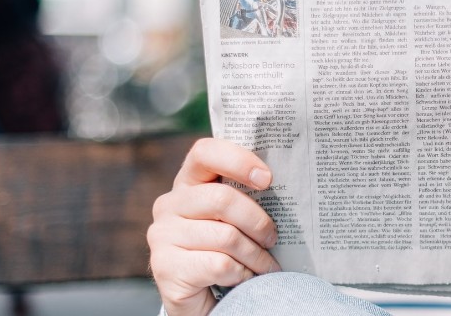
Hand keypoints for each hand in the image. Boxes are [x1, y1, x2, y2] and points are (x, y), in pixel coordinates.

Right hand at [148, 138, 281, 315]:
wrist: (202, 298)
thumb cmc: (226, 251)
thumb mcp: (235, 219)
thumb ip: (245, 198)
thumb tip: (288, 184)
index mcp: (188, 183)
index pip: (205, 152)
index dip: (238, 160)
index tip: (267, 179)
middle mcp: (169, 204)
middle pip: (222, 199)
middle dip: (257, 221)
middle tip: (273, 238)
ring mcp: (162, 235)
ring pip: (226, 236)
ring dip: (256, 255)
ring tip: (266, 265)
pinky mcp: (165, 266)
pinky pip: (219, 264)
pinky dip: (242, 274)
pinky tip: (244, 278)